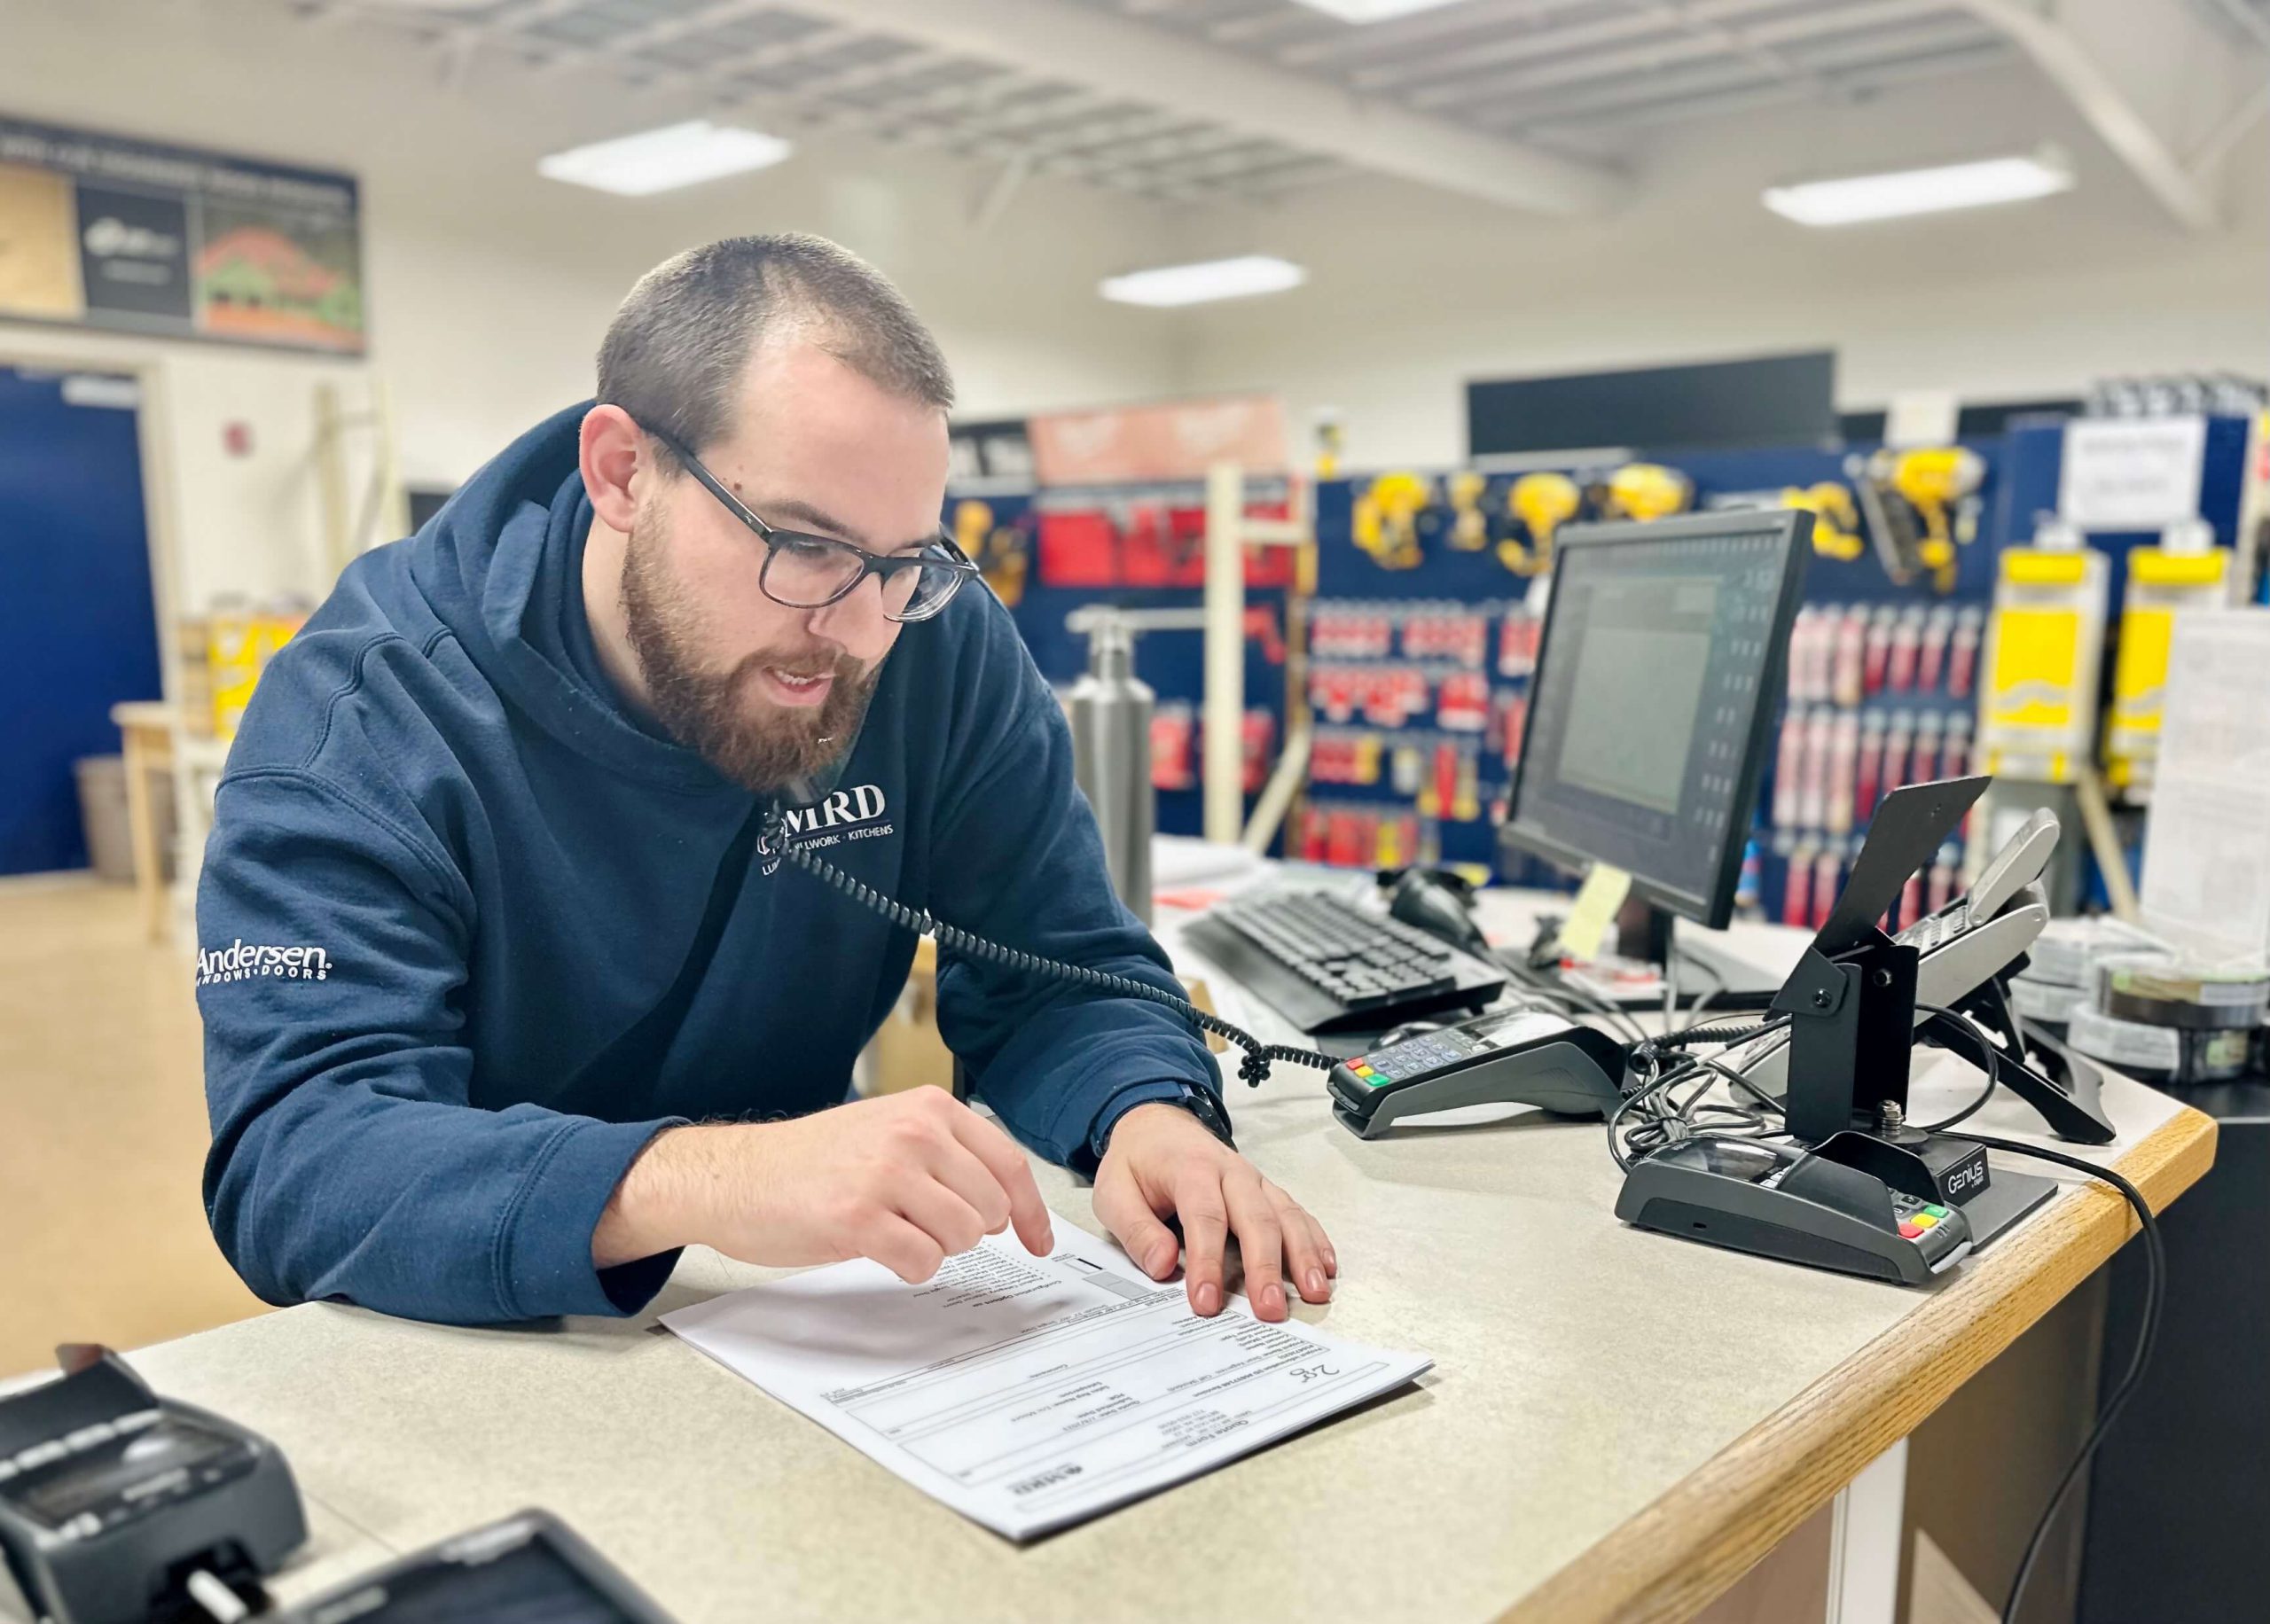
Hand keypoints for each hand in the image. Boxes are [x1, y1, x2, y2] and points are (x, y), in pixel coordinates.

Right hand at [594, 1088, 1053, 1281]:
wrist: (738, 1175)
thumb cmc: (814, 1160)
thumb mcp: (889, 1130)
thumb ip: (949, 1154)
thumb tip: (1006, 1204)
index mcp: (928, 1108)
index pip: (1008, 1163)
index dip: (1032, 1212)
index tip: (1039, 1241)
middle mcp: (914, 1133)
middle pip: (991, 1206)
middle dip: (969, 1231)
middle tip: (925, 1226)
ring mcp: (886, 1174)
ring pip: (963, 1236)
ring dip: (936, 1248)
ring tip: (895, 1231)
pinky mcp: (859, 1218)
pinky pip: (923, 1261)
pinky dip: (910, 1266)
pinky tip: (880, 1249)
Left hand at [1092, 1102, 1336, 1322]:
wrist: (1157, 1125)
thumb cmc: (1137, 1163)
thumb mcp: (1113, 1192)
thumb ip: (1135, 1229)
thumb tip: (1162, 1265)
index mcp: (1190, 1169)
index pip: (1204, 1217)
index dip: (1207, 1262)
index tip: (1207, 1301)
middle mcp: (1230, 1172)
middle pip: (1256, 1219)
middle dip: (1265, 1267)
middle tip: (1271, 1309)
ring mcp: (1254, 1181)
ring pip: (1285, 1215)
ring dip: (1302, 1255)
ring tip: (1314, 1292)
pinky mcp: (1266, 1191)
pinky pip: (1297, 1213)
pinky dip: (1314, 1239)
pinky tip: (1325, 1267)